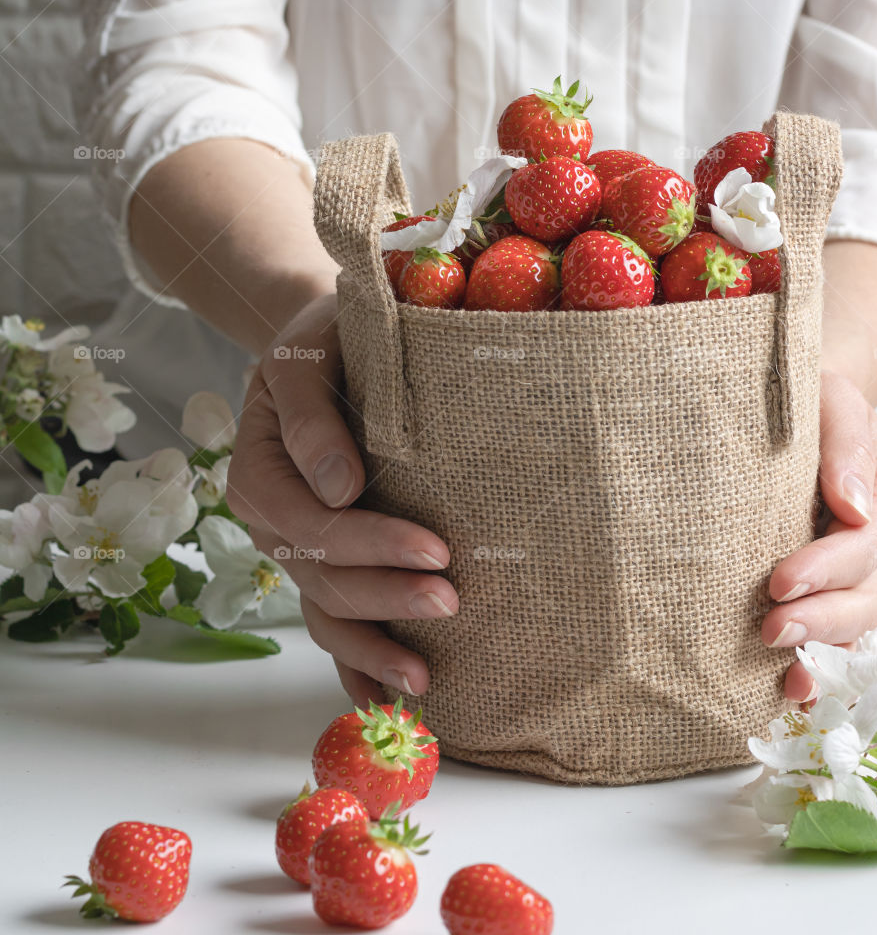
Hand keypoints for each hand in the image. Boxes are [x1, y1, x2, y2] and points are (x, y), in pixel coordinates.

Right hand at [226, 292, 458, 704]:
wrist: (321, 348)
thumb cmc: (320, 343)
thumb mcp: (306, 357)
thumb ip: (313, 418)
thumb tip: (341, 488)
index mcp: (259, 473)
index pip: (314, 524)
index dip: (372, 544)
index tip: (436, 549)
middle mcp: (272, 522)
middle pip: (324, 578)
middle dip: (388, 598)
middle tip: (453, 604)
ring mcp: (295, 550)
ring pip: (326, 612)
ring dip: (373, 648)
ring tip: (425, 680)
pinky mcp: (322, 562)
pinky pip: (330, 620)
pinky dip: (354, 661)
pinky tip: (384, 696)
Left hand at [762, 369, 876, 700]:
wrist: (808, 414)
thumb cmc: (817, 404)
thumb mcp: (833, 401)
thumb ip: (846, 443)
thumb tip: (853, 503)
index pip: (864, 544)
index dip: (826, 568)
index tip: (780, 580)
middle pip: (865, 597)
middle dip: (820, 619)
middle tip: (770, 629)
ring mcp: (864, 579)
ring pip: (856, 626)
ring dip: (821, 651)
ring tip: (782, 672)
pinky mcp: (837, 595)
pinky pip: (839, 639)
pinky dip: (821, 667)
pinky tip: (791, 689)